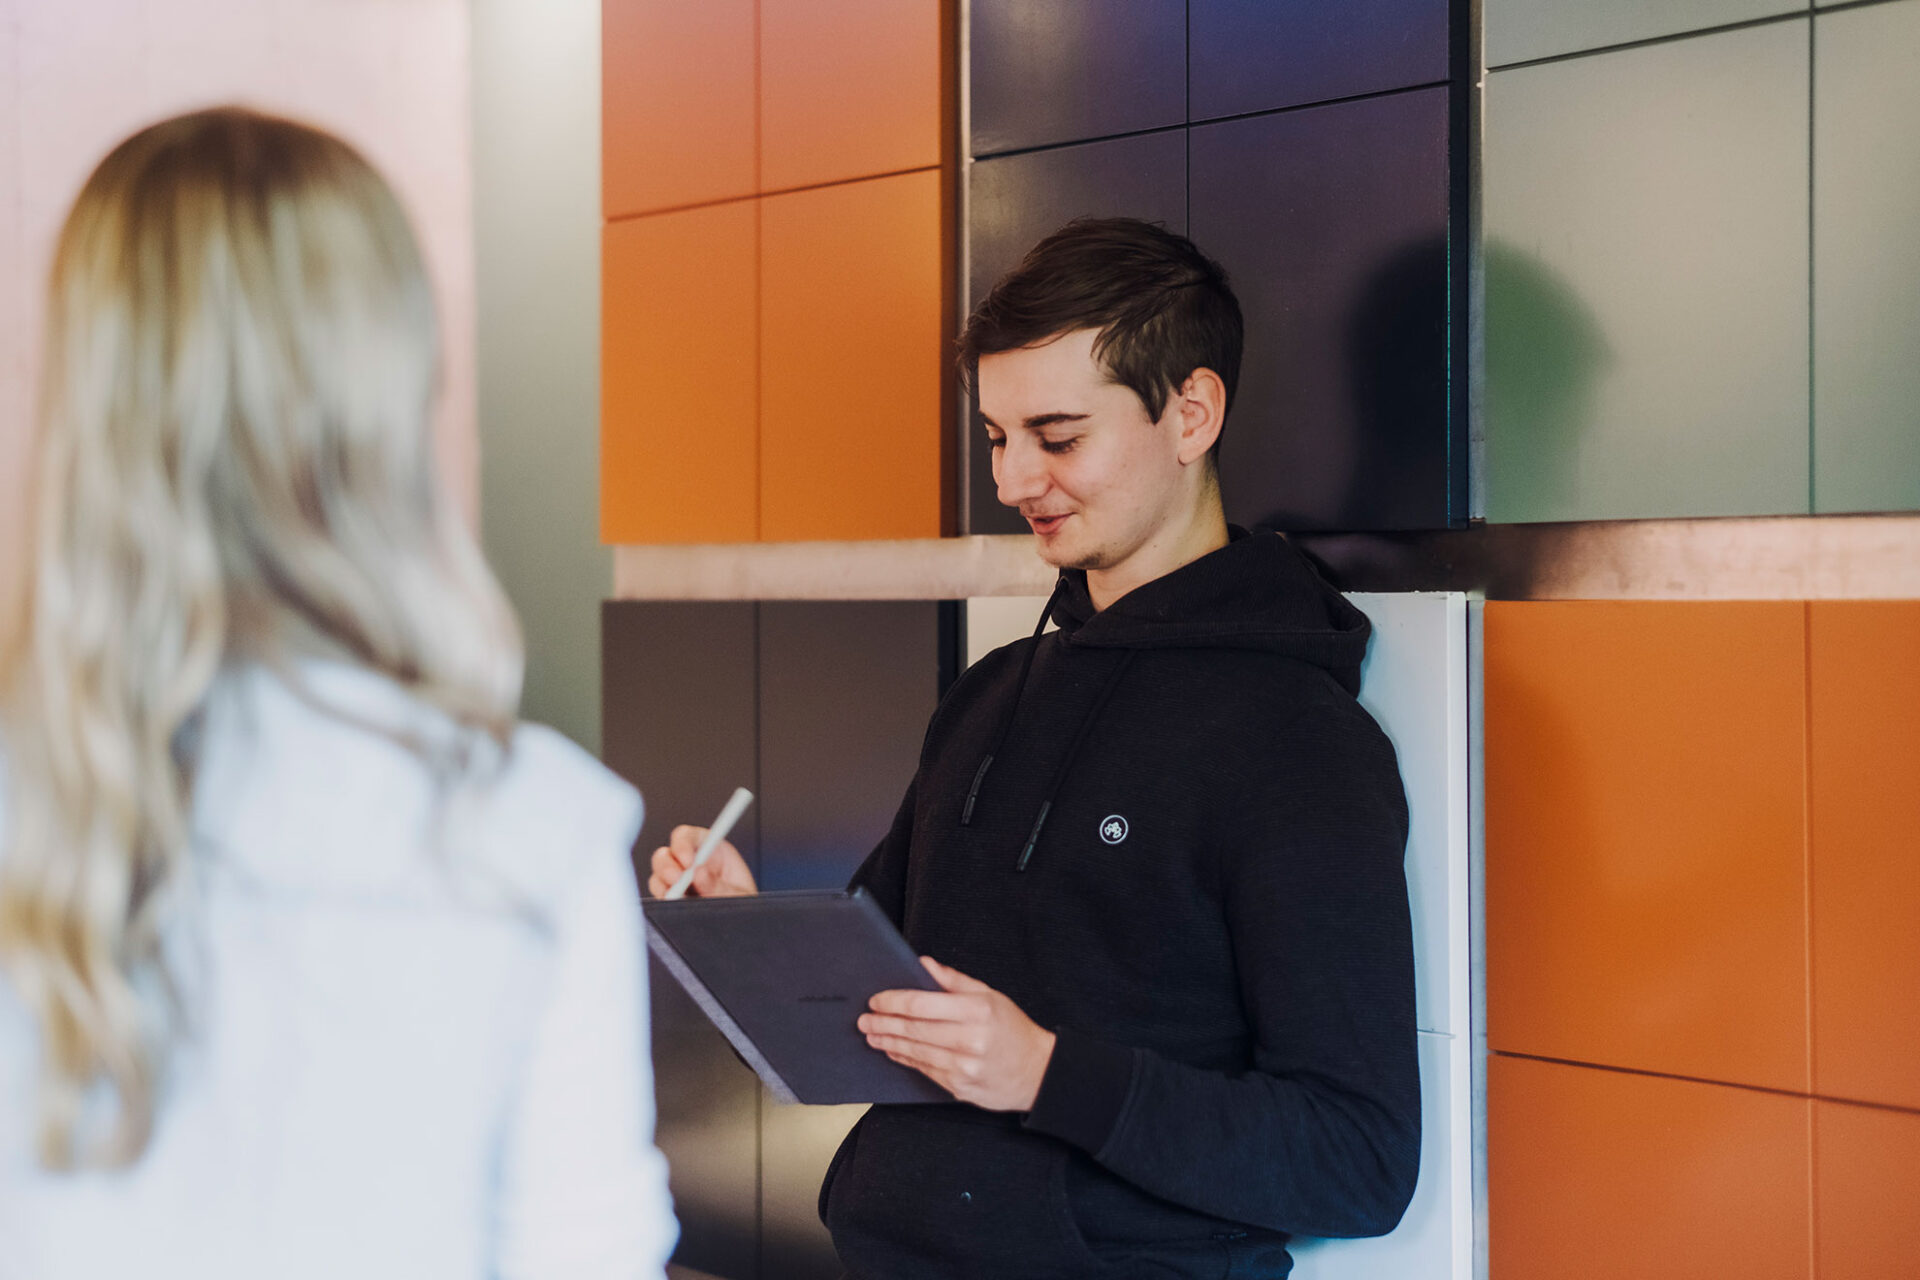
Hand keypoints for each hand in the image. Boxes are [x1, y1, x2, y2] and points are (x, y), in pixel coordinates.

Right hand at [646, 825, 758, 897]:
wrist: (742, 926)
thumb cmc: (742, 903)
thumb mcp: (739, 893)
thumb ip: (719, 884)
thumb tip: (699, 874)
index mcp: (710, 849)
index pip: (687, 836)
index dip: (682, 844)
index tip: (688, 861)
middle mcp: (690, 862)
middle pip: (666, 854)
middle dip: (667, 866)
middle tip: (677, 880)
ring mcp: (678, 881)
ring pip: (658, 875)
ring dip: (663, 885)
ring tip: (679, 896)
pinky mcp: (672, 898)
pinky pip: (659, 895)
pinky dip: (663, 899)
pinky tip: (676, 903)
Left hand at [859, 957, 1056, 1111]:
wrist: (1037, 1072)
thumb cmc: (1012, 1030)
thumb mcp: (990, 996)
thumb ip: (954, 980)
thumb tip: (923, 964)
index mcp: (977, 1011)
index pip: (922, 1004)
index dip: (894, 1001)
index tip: (877, 1000)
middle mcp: (970, 1040)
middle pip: (914, 1029)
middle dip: (884, 1023)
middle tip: (865, 1019)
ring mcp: (964, 1066)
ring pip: (915, 1052)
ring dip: (888, 1042)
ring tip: (872, 1035)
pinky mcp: (959, 1087)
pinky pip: (924, 1070)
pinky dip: (905, 1059)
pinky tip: (893, 1051)